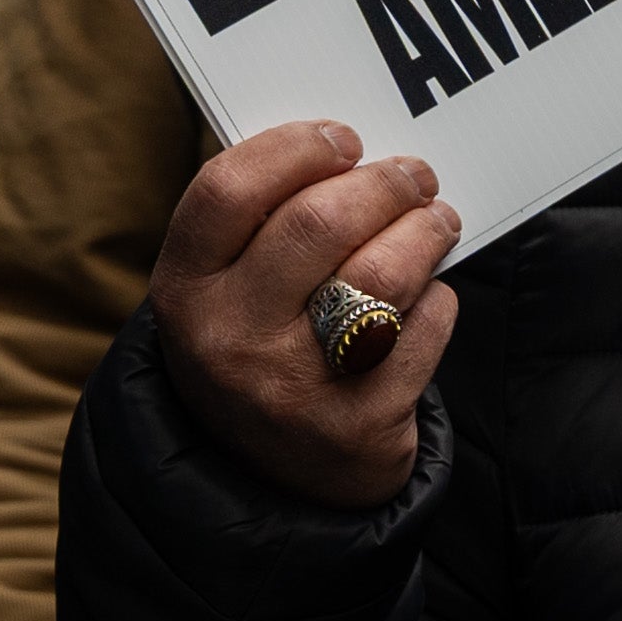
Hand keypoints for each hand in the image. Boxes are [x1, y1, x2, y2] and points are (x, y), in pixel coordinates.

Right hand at [148, 119, 461, 508]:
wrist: (273, 483)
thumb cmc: (261, 349)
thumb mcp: (226, 295)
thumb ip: (265, 225)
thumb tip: (353, 152)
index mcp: (184, 291)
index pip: (228, 190)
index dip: (294, 148)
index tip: (343, 138)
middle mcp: (227, 340)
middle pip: (318, 223)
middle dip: (383, 184)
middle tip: (414, 174)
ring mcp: (292, 387)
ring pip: (381, 274)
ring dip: (424, 232)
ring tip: (436, 221)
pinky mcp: (358, 425)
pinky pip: (422, 330)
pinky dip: (437, 302)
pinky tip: (427, 299)